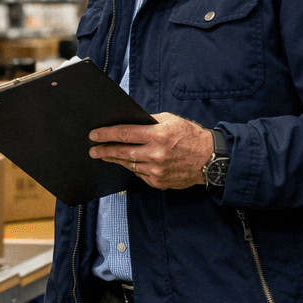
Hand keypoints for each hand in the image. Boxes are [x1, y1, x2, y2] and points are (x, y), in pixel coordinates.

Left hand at [89, 112, 213, 190]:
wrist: (210, 159)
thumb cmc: (190, 136)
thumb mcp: (171, 120)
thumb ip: (149, 122)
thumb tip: (129, 122)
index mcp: (158, 136)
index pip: (125, 134)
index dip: (107, 134)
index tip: (94, 134)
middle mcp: (156, 154)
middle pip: (122, 152)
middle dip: (104, 150)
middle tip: (92, 150)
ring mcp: (157, 170)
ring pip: (129, 165)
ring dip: (115, 160)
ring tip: (105, 155)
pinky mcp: (159, 182)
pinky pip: (140, 174)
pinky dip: (133, 168)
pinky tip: (128, 163)